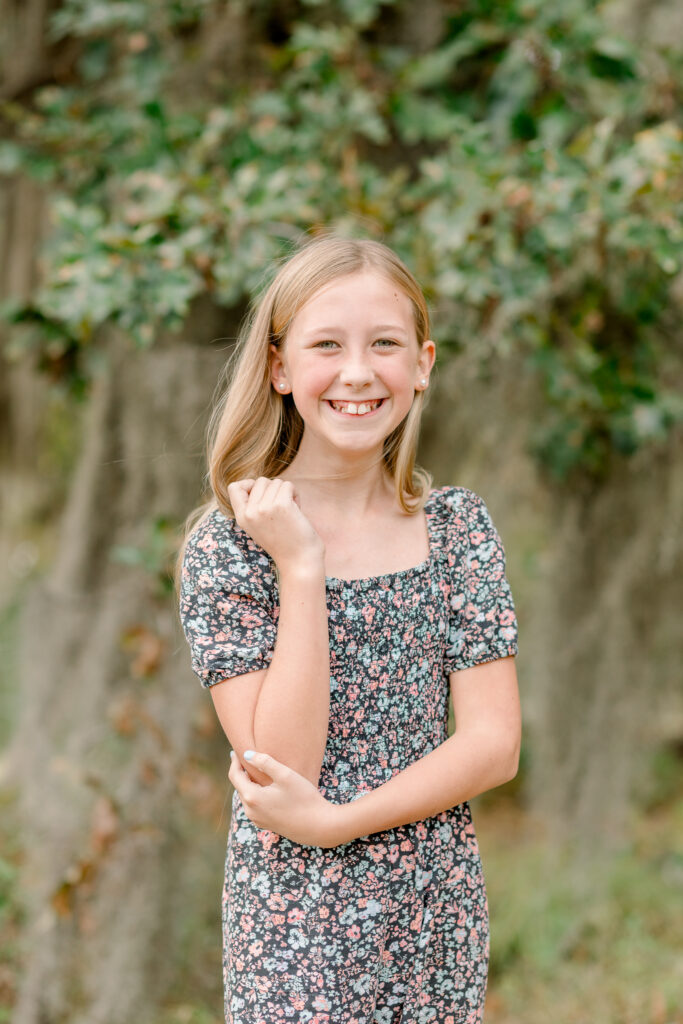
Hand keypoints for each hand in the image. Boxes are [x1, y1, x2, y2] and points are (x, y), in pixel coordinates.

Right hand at [227, 477, 324, 571]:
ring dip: (286, 493)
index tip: (262, 496)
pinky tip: (297, 508)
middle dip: (273, 490)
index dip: (249, 485)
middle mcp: (250, 513)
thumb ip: (253, 507)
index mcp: (242, 518)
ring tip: (290, 511)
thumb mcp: (259, 526)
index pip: (234, 487)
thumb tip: (256, 483)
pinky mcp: (281, 505)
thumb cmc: (284, 542)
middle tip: (281, 508)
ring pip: (276, 482)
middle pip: (260, 481)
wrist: (299, 561)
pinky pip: (288, 485)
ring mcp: (265, 508)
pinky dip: (295, 493)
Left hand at [228, 749, 344, 848]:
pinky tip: (266, 789)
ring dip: (249, 784)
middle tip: (245, 759)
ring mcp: (258, 820)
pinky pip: (254, 806)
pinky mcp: (266, 824)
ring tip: (254, 772)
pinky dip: (255, 794)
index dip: (235, 762)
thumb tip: (246, 754)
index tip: (236, 751)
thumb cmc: (304, 798)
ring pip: (247, 797)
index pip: (234, 776)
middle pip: (240, 787)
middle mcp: (250, 811)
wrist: (319, 826)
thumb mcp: (285, 775)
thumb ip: (264, 762)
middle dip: (241, 772)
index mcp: (252, 797)